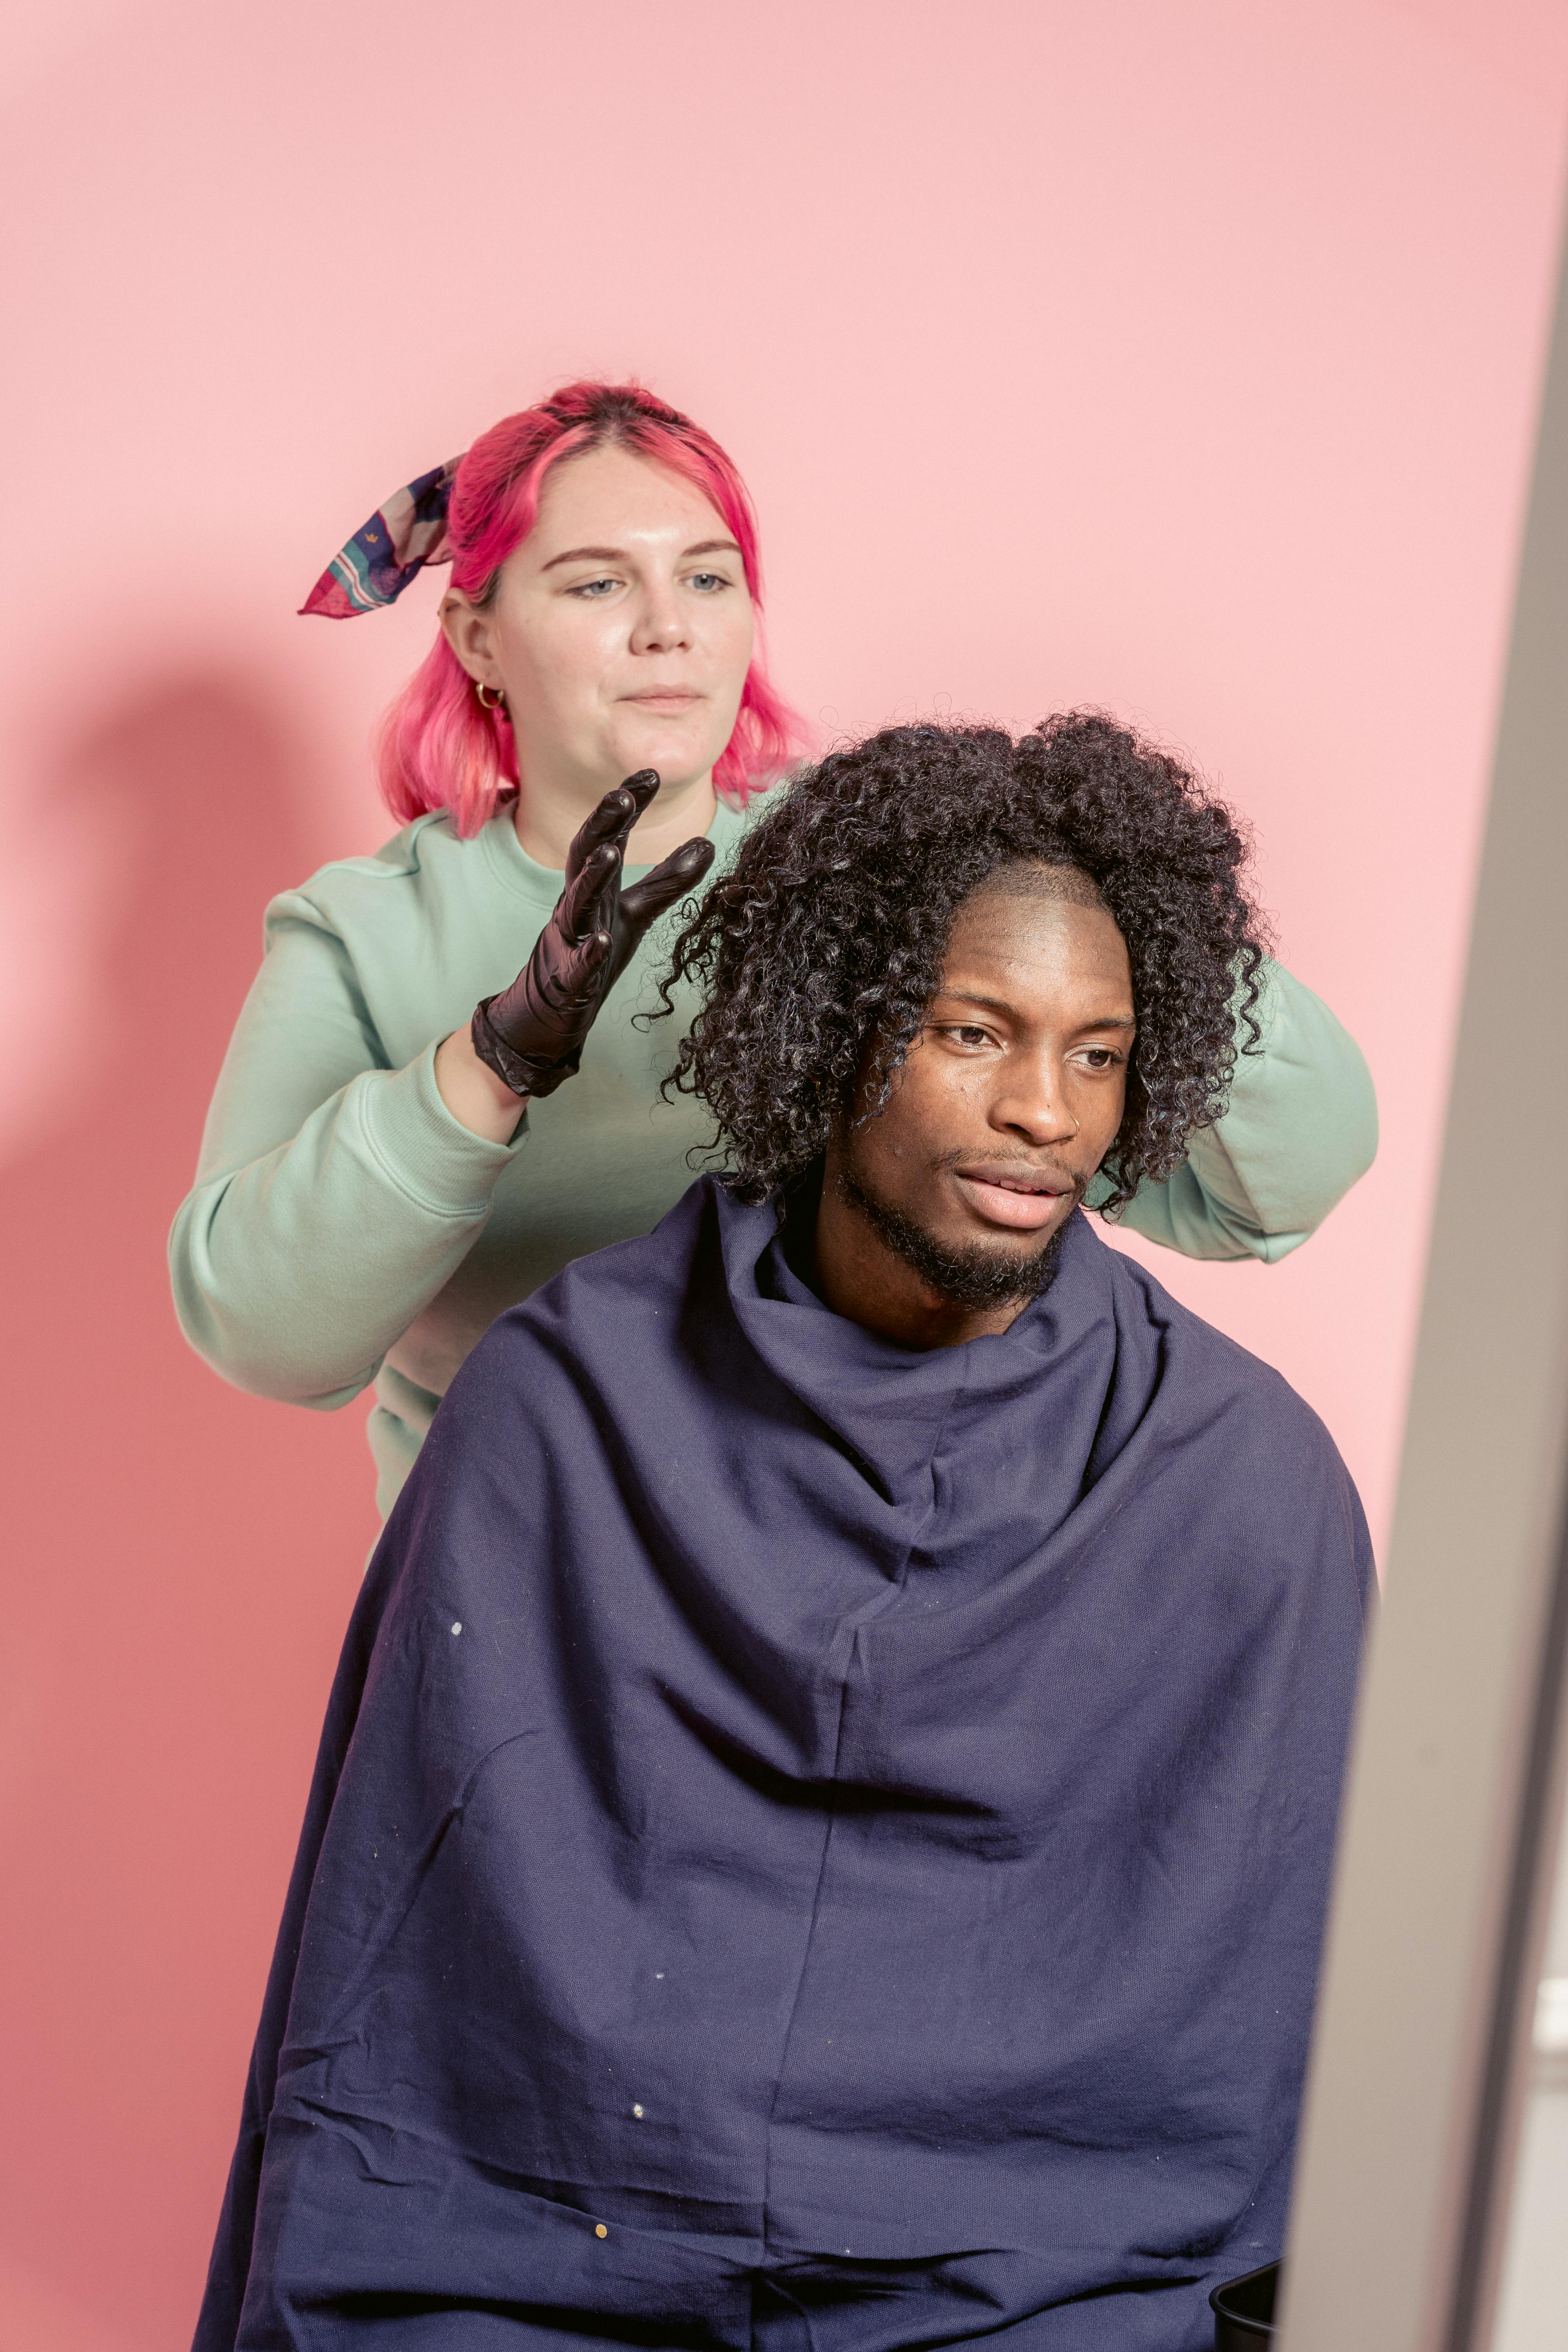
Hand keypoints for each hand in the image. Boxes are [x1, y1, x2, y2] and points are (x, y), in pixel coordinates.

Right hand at [471, 772, 715, 1098]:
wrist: (550, 1009)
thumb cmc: (592, 950)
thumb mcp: (636, 911)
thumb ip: (668, 880)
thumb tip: (707, 843)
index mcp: (592, 884)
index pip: (610, 835)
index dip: (627, 805)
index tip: (649, 773)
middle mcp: (577, 904)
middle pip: (584, 855)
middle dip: (602, 825)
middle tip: (621, 795)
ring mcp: (569, 940)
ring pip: (576, 903)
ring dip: (592, 877)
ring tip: (609, 853)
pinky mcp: (569, 978)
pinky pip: (578, 963)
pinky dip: (589, 952)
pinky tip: (603, 942)